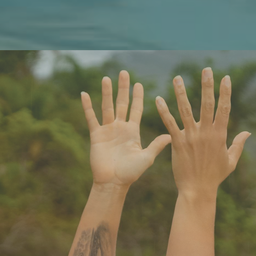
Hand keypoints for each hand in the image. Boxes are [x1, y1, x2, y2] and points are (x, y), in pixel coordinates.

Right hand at [82, 70, 168, 189]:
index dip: (137, 97)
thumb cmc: (131, 173)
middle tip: (124, 72)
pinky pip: (91, 118)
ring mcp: (107, 130)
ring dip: (106, 92)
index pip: (136, 109)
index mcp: (133, 131)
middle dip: (123, 88)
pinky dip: (87, 106)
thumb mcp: (146, 157)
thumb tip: (171, 135)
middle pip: (122, 103)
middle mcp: (120, 127)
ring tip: (106, 78)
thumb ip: (156, 145)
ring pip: (107, 107)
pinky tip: (84, 94)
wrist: (113, 183)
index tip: (139, 83)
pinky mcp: (96, 135)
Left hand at [157, 68, 251, 196]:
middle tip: (206, 69)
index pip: (224, 109)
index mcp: (220, 135)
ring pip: (185, 110)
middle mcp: (205, 133)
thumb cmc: (215, 176)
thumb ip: (238, 144)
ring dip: (181, 92)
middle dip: (207, 85)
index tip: (226, 78)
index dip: (225, 92)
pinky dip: (163, 111)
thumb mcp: (231, 160)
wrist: (198, 189)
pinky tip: (158, 98)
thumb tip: (248, 133)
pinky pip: (169, 123)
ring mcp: (190, 136)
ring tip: (177, 77)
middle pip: (207, 104)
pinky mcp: (177, 142)